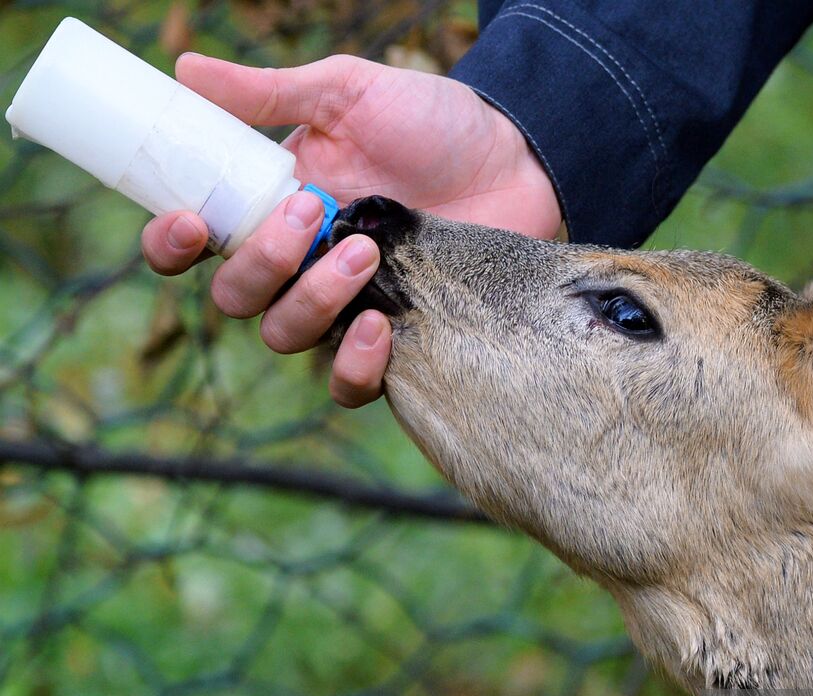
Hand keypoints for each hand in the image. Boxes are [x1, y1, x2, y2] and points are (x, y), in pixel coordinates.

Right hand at [140, 54, 562, 406]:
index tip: (193, 224)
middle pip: (235, 298)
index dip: (172, 245)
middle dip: (263, 262)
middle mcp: (298, 264)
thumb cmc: (431, 122)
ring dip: (313, 301)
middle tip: (316, 210)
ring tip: (366, 253)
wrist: (517, 156)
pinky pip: (350, 386)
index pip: (195, 245)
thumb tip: (184, 70)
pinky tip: (379, 327)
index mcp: (272, 208)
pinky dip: (353, 367)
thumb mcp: (348, 92)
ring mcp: (345, 306)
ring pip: (286, 338)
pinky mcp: (397, 341)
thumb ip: (269, 93)